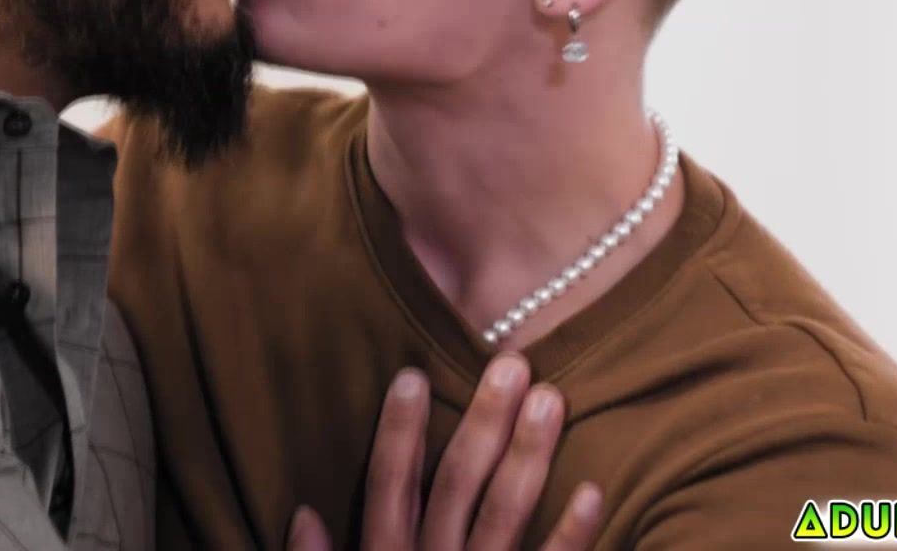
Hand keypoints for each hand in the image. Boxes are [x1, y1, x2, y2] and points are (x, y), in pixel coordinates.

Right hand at [288, 354, 601, 550]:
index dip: (399, 432)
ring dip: (530, 456)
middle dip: (481, 421)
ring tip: (551, 399)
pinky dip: (572, 536)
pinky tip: (593, 491)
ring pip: (505, 514)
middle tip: (510, 362)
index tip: (412, 374)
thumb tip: (303, 514)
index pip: (388, 487)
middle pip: (457, 485)